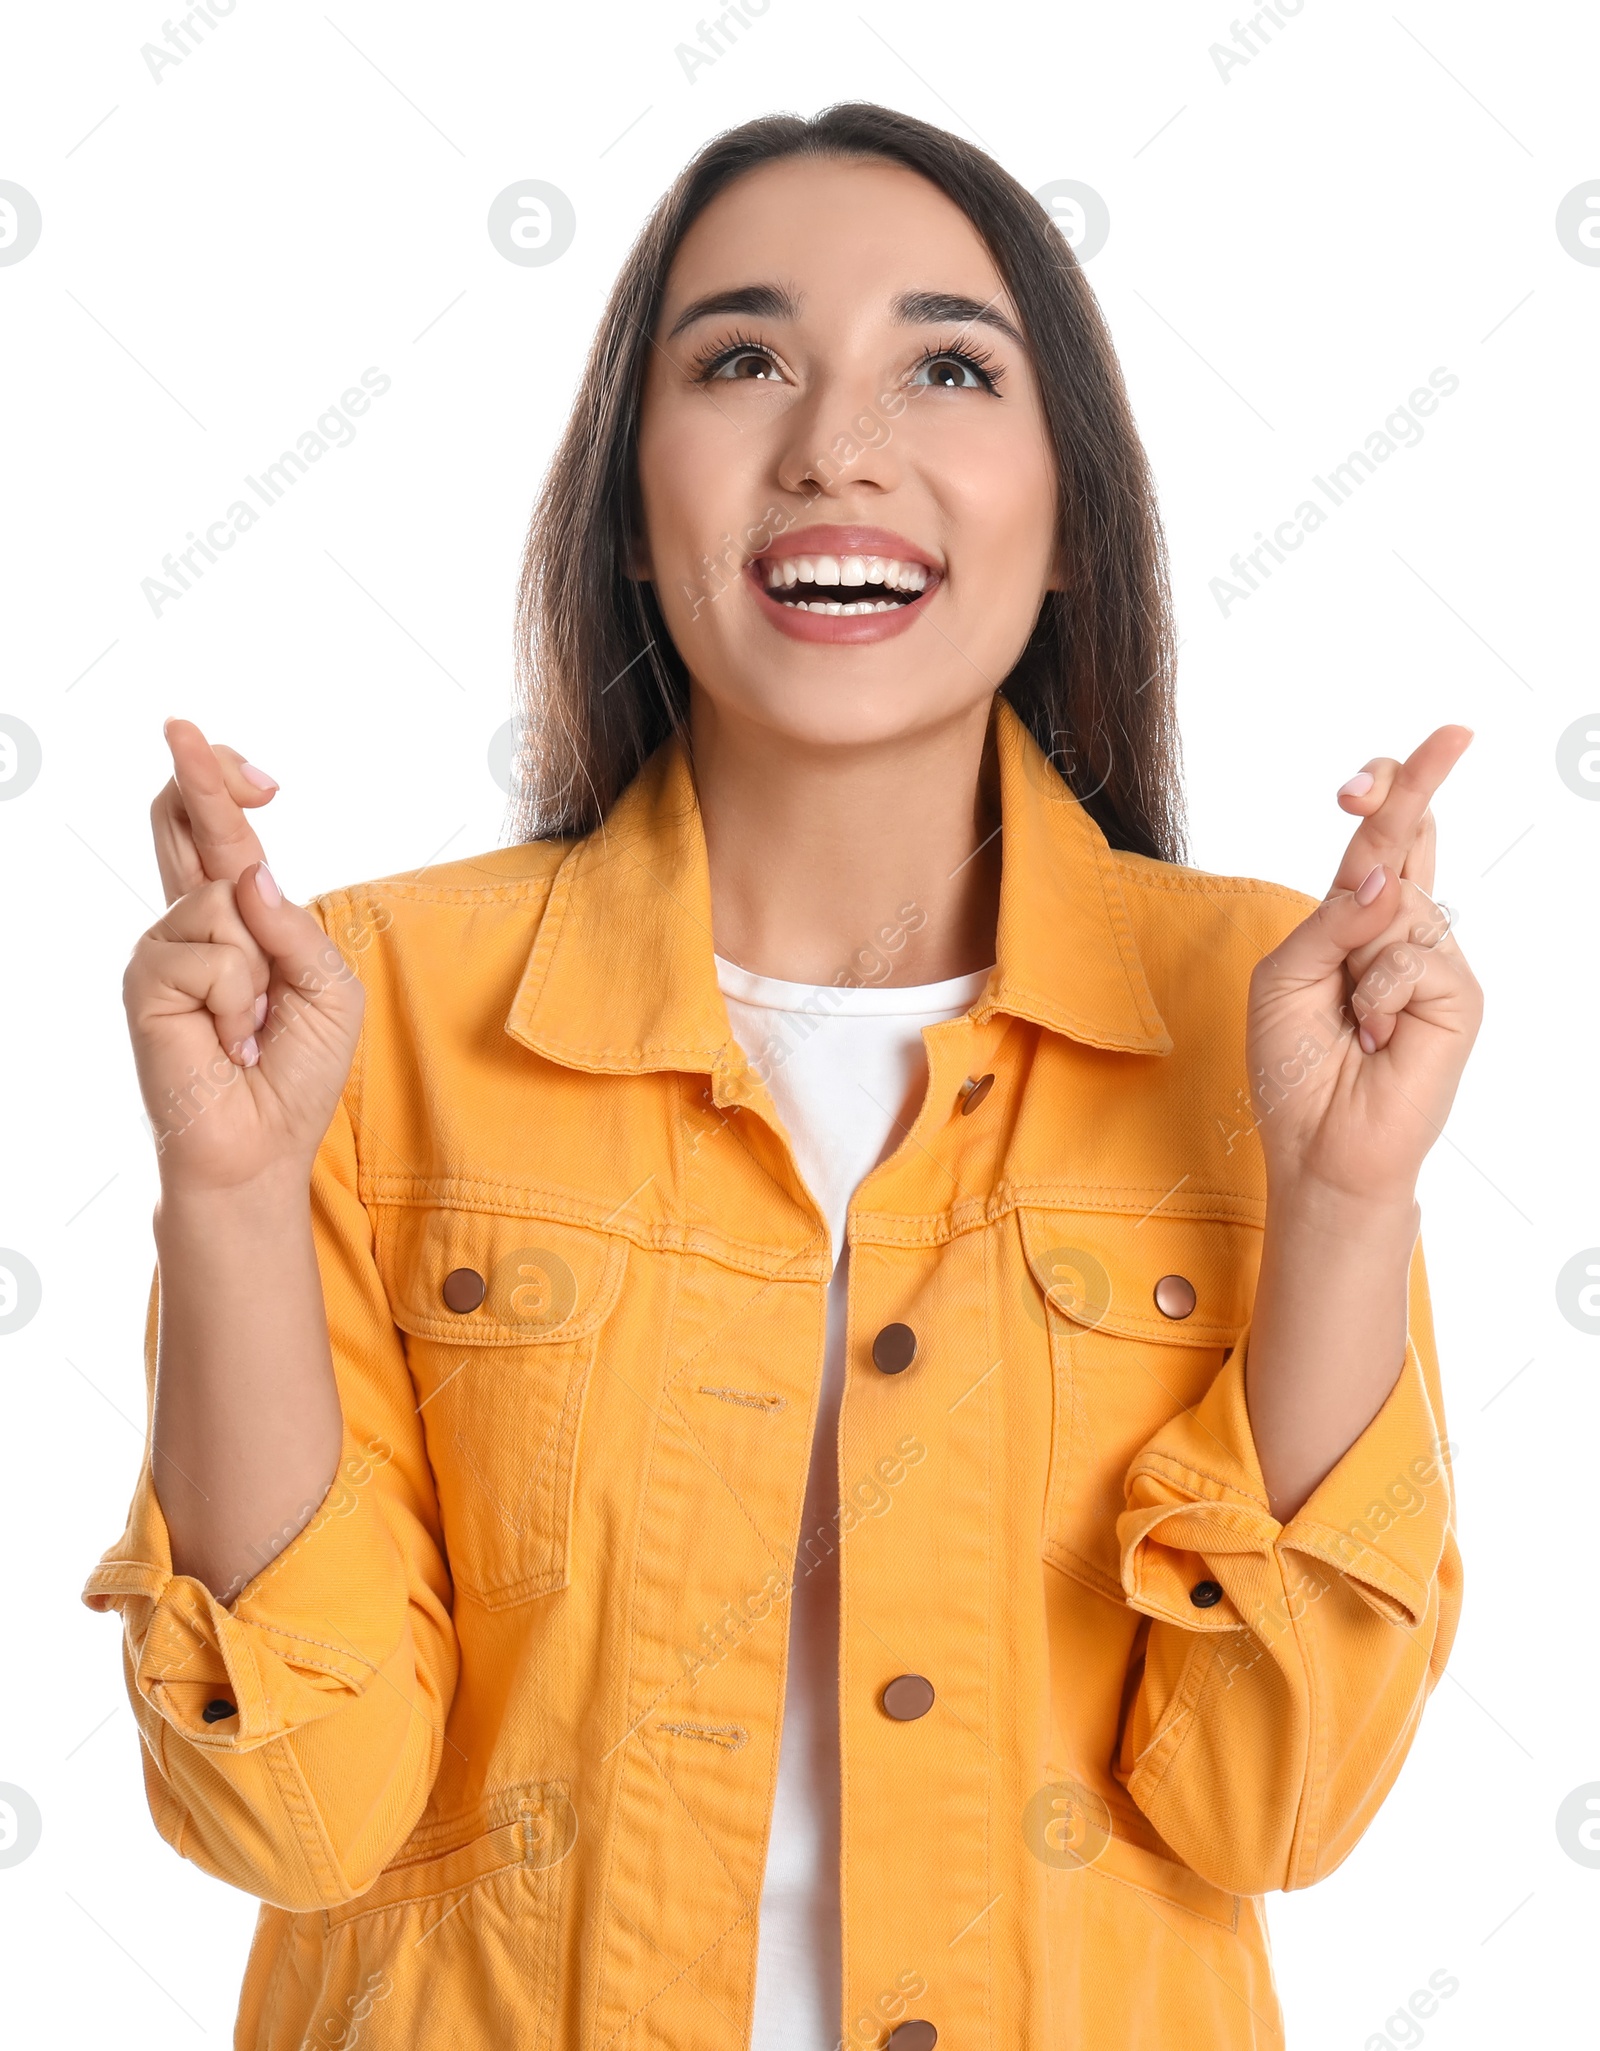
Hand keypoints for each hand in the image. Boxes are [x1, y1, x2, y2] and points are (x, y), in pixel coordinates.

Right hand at [123, 720, 363, 1191]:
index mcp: (238, 920)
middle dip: (197, 774)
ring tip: (250, 1022)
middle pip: (181, 823)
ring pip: (220, 897)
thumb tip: (245, 871)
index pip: (219, 835)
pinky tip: (227, 1038)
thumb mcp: (329, 988)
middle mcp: (192, 924)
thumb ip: (296, 927)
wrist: (261, 1145)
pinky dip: (238, 997)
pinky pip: (213, 952)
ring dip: (257, 966)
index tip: (248, 768)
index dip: (222, 786)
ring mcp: (165, 950)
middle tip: (180, 725)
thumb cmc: (296, 1070)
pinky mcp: (148, 981)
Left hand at [1244, 726, 1483, 1211]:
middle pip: (1412, 838)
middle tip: (1454, 732)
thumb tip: (1384, 877)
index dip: (1387, 792)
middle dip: (1417, 783)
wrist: (1320, 1147)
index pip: (1380, 841)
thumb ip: (1329, 922)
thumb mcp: (1284, 979)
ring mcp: (1435, 960)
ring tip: (1351, 1019)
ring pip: (1399, 906)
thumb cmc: (1294, 1067)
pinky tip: (1375, 1037)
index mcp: (1355, 919)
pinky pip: (1412, 957)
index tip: (1381, 763)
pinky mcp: (1459, 995)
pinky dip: (1376, 996)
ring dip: (1356, 958)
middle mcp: (1402, 930)